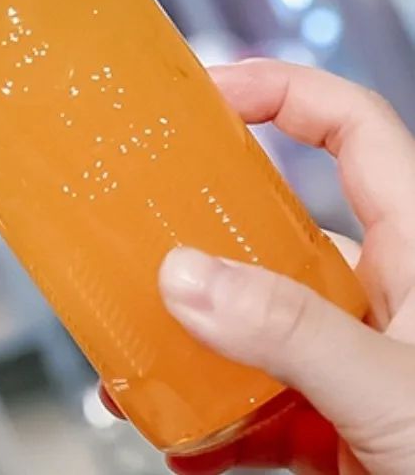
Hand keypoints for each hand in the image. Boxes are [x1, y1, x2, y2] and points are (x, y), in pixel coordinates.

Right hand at [104, 59, 414, 474]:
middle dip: (203, 227)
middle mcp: (383, 295)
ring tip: (138, 349)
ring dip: (191, 337)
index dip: (283, 91)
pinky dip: (211, 416)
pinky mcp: (338, 419)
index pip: (352, 128)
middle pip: (278, 224)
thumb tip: (186, 277)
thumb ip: (293, 331)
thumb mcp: (394, 390)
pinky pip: (257, 398)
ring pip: (256, 318)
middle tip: (140, 226)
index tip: (207, 94)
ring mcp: (357, 357)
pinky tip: (180, 435)